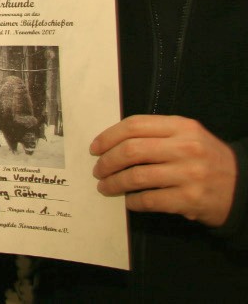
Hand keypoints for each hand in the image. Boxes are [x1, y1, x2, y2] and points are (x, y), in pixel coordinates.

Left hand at [91, 114, 236, 226]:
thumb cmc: (205, 158)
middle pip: (131, 150)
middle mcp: (185, 148)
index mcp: (181, 126)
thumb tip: (112, 142)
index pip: (134, 126)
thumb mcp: (187, 135)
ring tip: (106, 187)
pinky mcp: (190, 199)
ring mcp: (188, 174)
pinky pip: (150, 200)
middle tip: (98, 171)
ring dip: (114, 183)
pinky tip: (128, 201)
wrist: (242, 185)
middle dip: (107, 162)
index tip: (95, 148)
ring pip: (136, 177)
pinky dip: (133, 201)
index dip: (108, 137)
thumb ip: (156, 133)